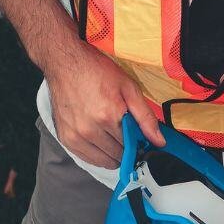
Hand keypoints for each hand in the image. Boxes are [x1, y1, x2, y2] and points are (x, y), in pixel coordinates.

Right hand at [42, 40, 165, 167]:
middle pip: (118, 155)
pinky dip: (98, 154)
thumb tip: (159, 141)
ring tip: (114, 135)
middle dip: (127, 148)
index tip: (141, 139)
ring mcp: (75, 136)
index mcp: (108, 116)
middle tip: (128, 134)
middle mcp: (89, 130)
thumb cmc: (97, 71)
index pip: (131, 147)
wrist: (65, 62)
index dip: (140, 145)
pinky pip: (87, 158)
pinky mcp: (65, 138)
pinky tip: (102, 141)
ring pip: (103, 161)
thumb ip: (146, 117)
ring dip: (113, 153)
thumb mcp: (129, 88)